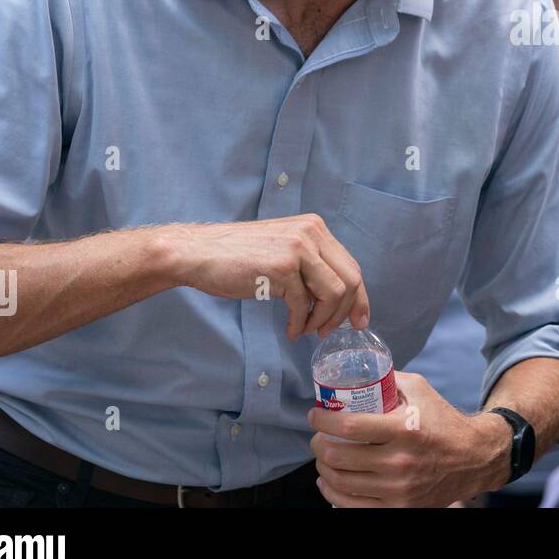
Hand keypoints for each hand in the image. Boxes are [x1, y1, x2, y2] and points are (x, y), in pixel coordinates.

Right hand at [162, 214, 368, 341]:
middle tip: (328, 331)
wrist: (198, 252)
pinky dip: (299, 324)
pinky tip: (290, 330)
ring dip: (322, 319)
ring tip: (305, 330)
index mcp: (315, 227)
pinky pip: (303, 305)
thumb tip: (336, 298)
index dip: (359, 297)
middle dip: (345, 312)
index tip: (359, 321)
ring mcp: (298, 248)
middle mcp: (311, 233)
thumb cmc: (238, 256)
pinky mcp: (281, 268)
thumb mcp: (283, 250)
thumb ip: (310, 265)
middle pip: (350, 280)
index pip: (351, 266)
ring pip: (333, 293)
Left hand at [309, 372, 511, 506]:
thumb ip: (391, 379)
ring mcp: (398, 489)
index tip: (315, 415)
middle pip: (339, 457)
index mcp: (404, 429)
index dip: (323, 421)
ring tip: (324, 456)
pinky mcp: (399, 508)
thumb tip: (360, 372)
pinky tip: (330, 482)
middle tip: (318, 436)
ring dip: (323, 468)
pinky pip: (352, 506)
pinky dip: (333, 493)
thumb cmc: (444, 422)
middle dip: (318, 444)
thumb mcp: (421, 390)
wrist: (473, 459)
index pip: (349, 427)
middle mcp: (399, 462)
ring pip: (341, 482)